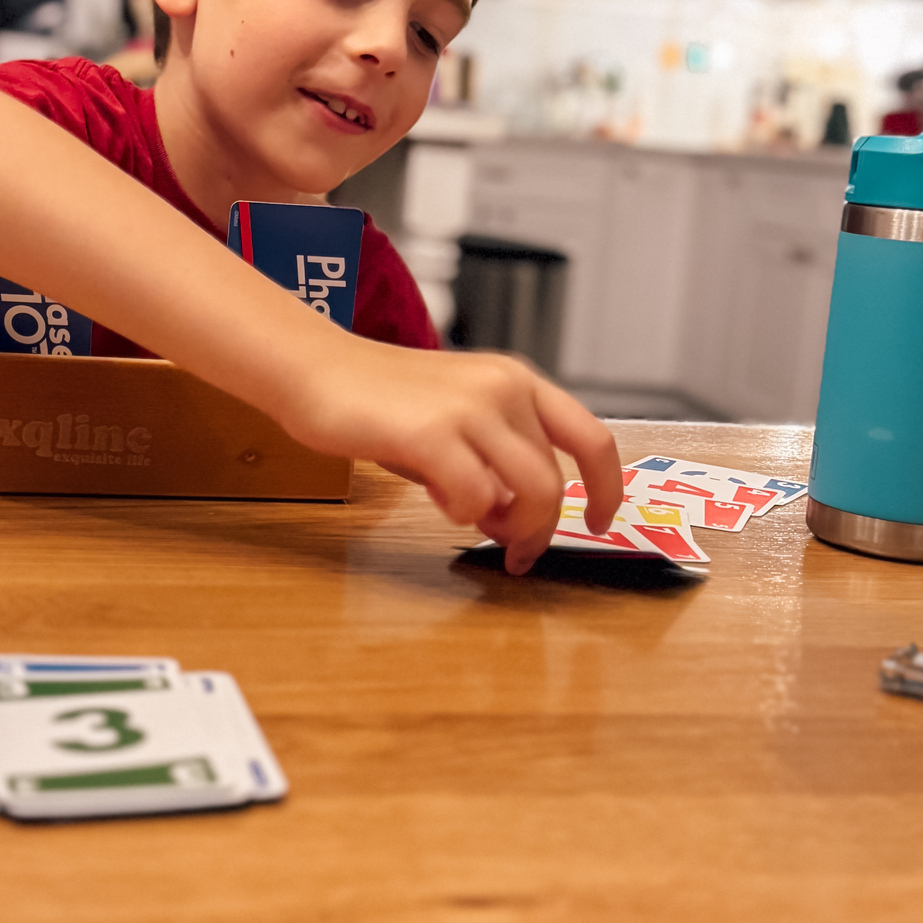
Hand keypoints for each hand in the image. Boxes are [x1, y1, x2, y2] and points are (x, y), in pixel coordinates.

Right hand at [289, 335, 620, 574]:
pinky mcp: (433, 433)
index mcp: (516, 380)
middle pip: (553, 482)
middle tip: (513, 552)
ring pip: (530, 493)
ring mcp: (471, 408)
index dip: (606, 488)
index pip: (590, 437)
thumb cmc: (380, 401)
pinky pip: (476, 498)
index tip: (601, 521)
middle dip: (537, 530)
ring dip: (510, 528)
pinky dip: (461, 513)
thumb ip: (494, 460)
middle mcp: (504, 388)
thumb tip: (514, 515)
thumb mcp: (454, 421)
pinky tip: (435, 496)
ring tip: (476, 526)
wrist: (316, 370)